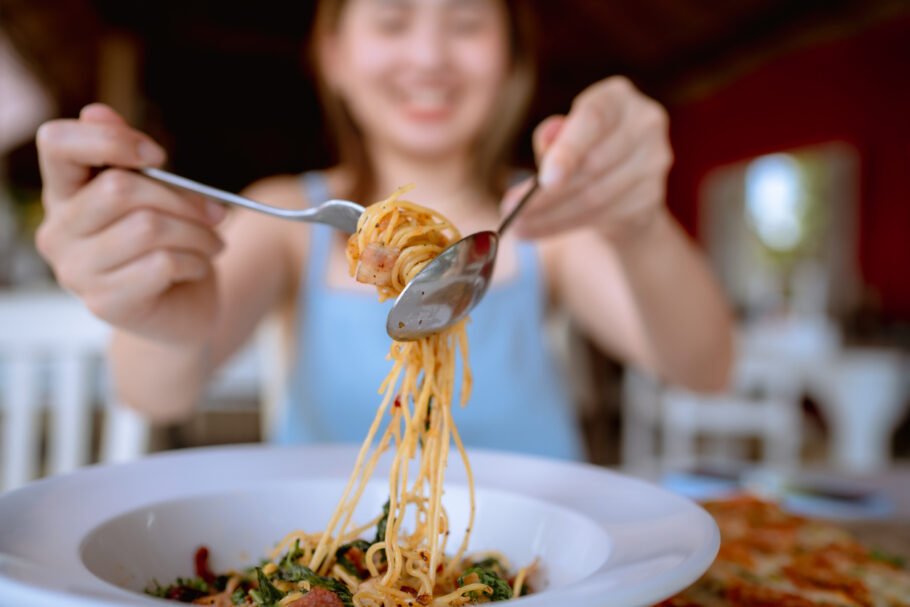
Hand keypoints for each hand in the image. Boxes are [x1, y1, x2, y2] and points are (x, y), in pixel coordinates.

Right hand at [35, 104, 226, 343]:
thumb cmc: (169, 246)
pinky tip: (198, 268)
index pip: (57, 144)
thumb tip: (97, 112)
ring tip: (211, 243)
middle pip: (120, 189)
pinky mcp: (103, 303)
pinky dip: (195, 262)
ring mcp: (75, 270)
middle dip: (182, 199)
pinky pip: (161, 264)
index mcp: (65, 192)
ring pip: (147, 228)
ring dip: (197, 234)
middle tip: (216, 213)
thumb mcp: (158, 196)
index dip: (110, 140)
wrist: (183, 310)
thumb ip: (131, 159)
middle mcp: (58, 231)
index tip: (158, 156)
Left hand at [506, 76, 672, 241]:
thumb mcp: (562, 137)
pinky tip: (538, 230)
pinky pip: (604, 217)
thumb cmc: (582, 150)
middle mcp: (645, 123)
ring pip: (596, 197)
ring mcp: (655, 161)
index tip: (542, 180)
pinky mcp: (653, 196)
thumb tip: (548, 137)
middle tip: (510, 211)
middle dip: (546, 194)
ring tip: (518, 226)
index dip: (568, 151)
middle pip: (593, 165)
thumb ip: (552, 137)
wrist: (622, 186)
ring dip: (551, 216)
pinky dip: (564, 226)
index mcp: (618, 97)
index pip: (593, 120)